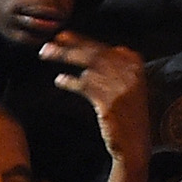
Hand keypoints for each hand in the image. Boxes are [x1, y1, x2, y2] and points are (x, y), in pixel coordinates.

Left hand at [40, 32, 150, 181]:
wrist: (135, 146)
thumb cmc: (126, 116)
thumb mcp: (126, 86)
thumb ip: (112, 68)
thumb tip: (85, 50)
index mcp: (135, 64)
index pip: (104, 46)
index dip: (82, 40)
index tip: (64, 36)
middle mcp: (130, 71)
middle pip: (94, 52)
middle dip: (70, 44)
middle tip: (50, 41)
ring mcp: (121, 86)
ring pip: (87, 64)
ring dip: (63, 56)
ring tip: (46, 53)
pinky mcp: (109, 101)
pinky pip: (84, 85)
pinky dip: (69, 81)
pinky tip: (59, 80)